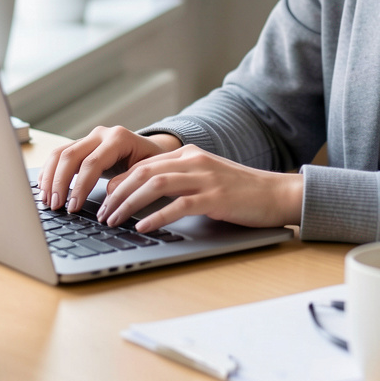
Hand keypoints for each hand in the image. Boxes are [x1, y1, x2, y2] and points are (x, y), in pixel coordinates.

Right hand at [37, 126, 182, 211]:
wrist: (153, 150)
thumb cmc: (153, 163)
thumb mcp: (147, 172)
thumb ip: (128, 182)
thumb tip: (108, 202)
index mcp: (118, 138)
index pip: (92, 163)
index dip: (80, 187)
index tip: (73, 207)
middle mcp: (101, 133)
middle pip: (71, 156)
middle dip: (60, 183)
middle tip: (56, 206)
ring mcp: (89, 137)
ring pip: (60, 153)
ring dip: (50, 178)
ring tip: (47, 200)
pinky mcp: (82, 144)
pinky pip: (59, 155)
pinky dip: (49, 171)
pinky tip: (45, 188)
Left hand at [97, 144, 303, 232]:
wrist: (276, 193)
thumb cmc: (240, 191)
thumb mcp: (206, 177)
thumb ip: (180, 179)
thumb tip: (145, 196)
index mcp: (189, 154)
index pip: (144, 163)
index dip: (120, 180)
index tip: (104, 197)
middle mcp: (194, 161)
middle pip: (143, 172)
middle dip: (118, 193)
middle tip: (103, 212)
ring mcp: (205, 178)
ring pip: (155, 185)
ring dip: (129, 203)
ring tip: (115, 220)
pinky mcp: (215, 198)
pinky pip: (178, 205)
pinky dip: (157, 216)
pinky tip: (143, 226)